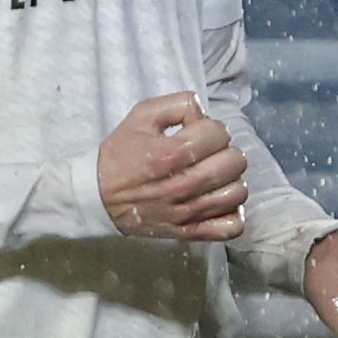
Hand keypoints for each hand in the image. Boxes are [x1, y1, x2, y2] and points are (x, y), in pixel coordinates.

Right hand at [98, 91, 248, 240]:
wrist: (99, 197)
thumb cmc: (121, 154)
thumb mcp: (142, 115)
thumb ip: (179, 104)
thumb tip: (205, 116)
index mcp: (170, 153)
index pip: (219, 133)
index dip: (212, 128)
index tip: (199, 133)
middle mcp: (182, 185)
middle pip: (234, 162)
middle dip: (225, 150)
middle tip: (208, 153)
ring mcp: (188, 212)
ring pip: (238, 193)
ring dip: (230, 180)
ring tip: (213, 175)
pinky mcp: (190, 233)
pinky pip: (232, 227)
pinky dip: (232, 213)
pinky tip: (217, 199)